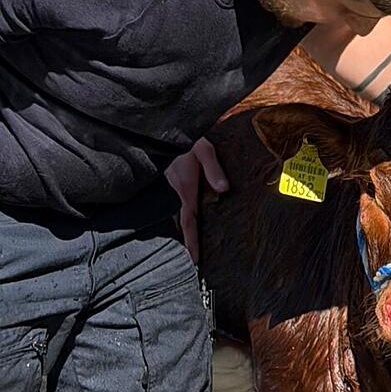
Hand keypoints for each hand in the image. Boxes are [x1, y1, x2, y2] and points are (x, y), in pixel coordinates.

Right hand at [165, 138, 227, 261]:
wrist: (165, 129)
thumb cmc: (187, 138)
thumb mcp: (203, 150)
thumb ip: (214, 169)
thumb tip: (224, 189)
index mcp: (185, 189)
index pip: (189, 221)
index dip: (192, 241)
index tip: (195, 260)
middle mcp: (176, 192)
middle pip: (183, 223)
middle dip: (187, 242)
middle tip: (193, 262)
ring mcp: (171, 189)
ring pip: (178, 215)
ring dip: (185, 231)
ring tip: (190, 250)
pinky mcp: (171, 183)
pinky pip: (176, 205)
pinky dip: (182, 218)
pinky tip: (188, 223)